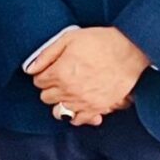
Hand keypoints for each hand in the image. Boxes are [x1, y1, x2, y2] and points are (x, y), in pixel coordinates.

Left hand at [28, 27, 148, 125]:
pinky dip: (74, 115)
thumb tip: (30, 67)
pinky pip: (79, 120)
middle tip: (57, 77)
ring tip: (66, 91)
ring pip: (59, 112)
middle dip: (48, 87)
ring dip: (59, 101)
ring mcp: (84, 102)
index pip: (38, 81)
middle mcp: (69, 91)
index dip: (42, 73)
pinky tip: (77, 104)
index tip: (48, 69)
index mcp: (60, 73)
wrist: (129, 51)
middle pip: (46, 97)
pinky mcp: (98, 108)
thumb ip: (47, 54)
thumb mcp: (69, 38)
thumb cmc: (100, 42)